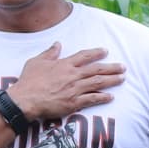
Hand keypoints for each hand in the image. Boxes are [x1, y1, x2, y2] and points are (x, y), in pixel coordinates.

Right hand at [2, 42, 124, 124]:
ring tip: (122, 78)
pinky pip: (92, 99)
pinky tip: (111, 97)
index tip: (105, 51)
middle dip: (111, 68)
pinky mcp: (73, 103)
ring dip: (112, 80)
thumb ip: (49, 53)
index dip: (96, 53)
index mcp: (64, 64)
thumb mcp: (36, 62)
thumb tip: (58, 44)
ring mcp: (74, 89)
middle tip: (123, 67)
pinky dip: (102, 97)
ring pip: (98, 83)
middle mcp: (72, 75)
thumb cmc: (28, 81)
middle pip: (96, 69)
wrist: (25, 100)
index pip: (84, 56)